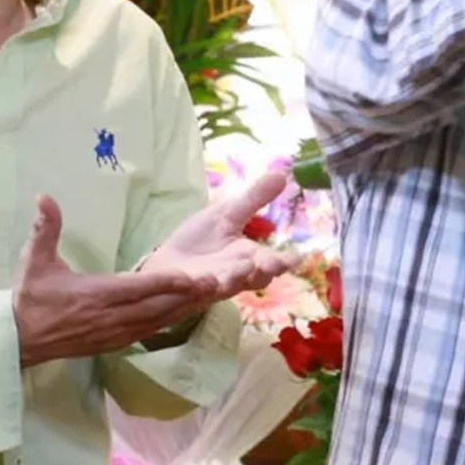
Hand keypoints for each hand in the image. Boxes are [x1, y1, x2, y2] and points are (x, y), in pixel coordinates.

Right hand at [13, 196, 226, 367]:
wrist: (18, 339)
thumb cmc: (29, 297)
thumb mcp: (34, 262)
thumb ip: (45, 229)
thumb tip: (44, 197)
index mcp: (94, 295)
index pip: (138, 289)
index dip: (167, 283)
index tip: (193, 276)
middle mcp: (109, 317)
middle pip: (157, 307)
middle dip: (187, 295)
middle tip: (217, 283)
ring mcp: (114, 333)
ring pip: (157, 321)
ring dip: (184, 308)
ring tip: (211, 294)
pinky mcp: (115, 344)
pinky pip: (149, 332)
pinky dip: (170, 320)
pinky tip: (187, 310)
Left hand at [140, 169, 297, 297]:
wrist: (166, 263)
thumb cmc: (200, 241)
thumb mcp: (227, 214)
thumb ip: (254, 198)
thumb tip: (282, 174)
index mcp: (250, 255)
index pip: (275, 261)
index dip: (287, 261)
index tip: (298, 257)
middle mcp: (239, 273)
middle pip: (259, 277)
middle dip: (266, 270)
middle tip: (271, 263)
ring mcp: (217, 283)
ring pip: (233, 285)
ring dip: (238, 276)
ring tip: (245, 265)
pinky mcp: (193, 290)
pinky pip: (200, 289)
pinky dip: (204, 284)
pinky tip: (206, 279)